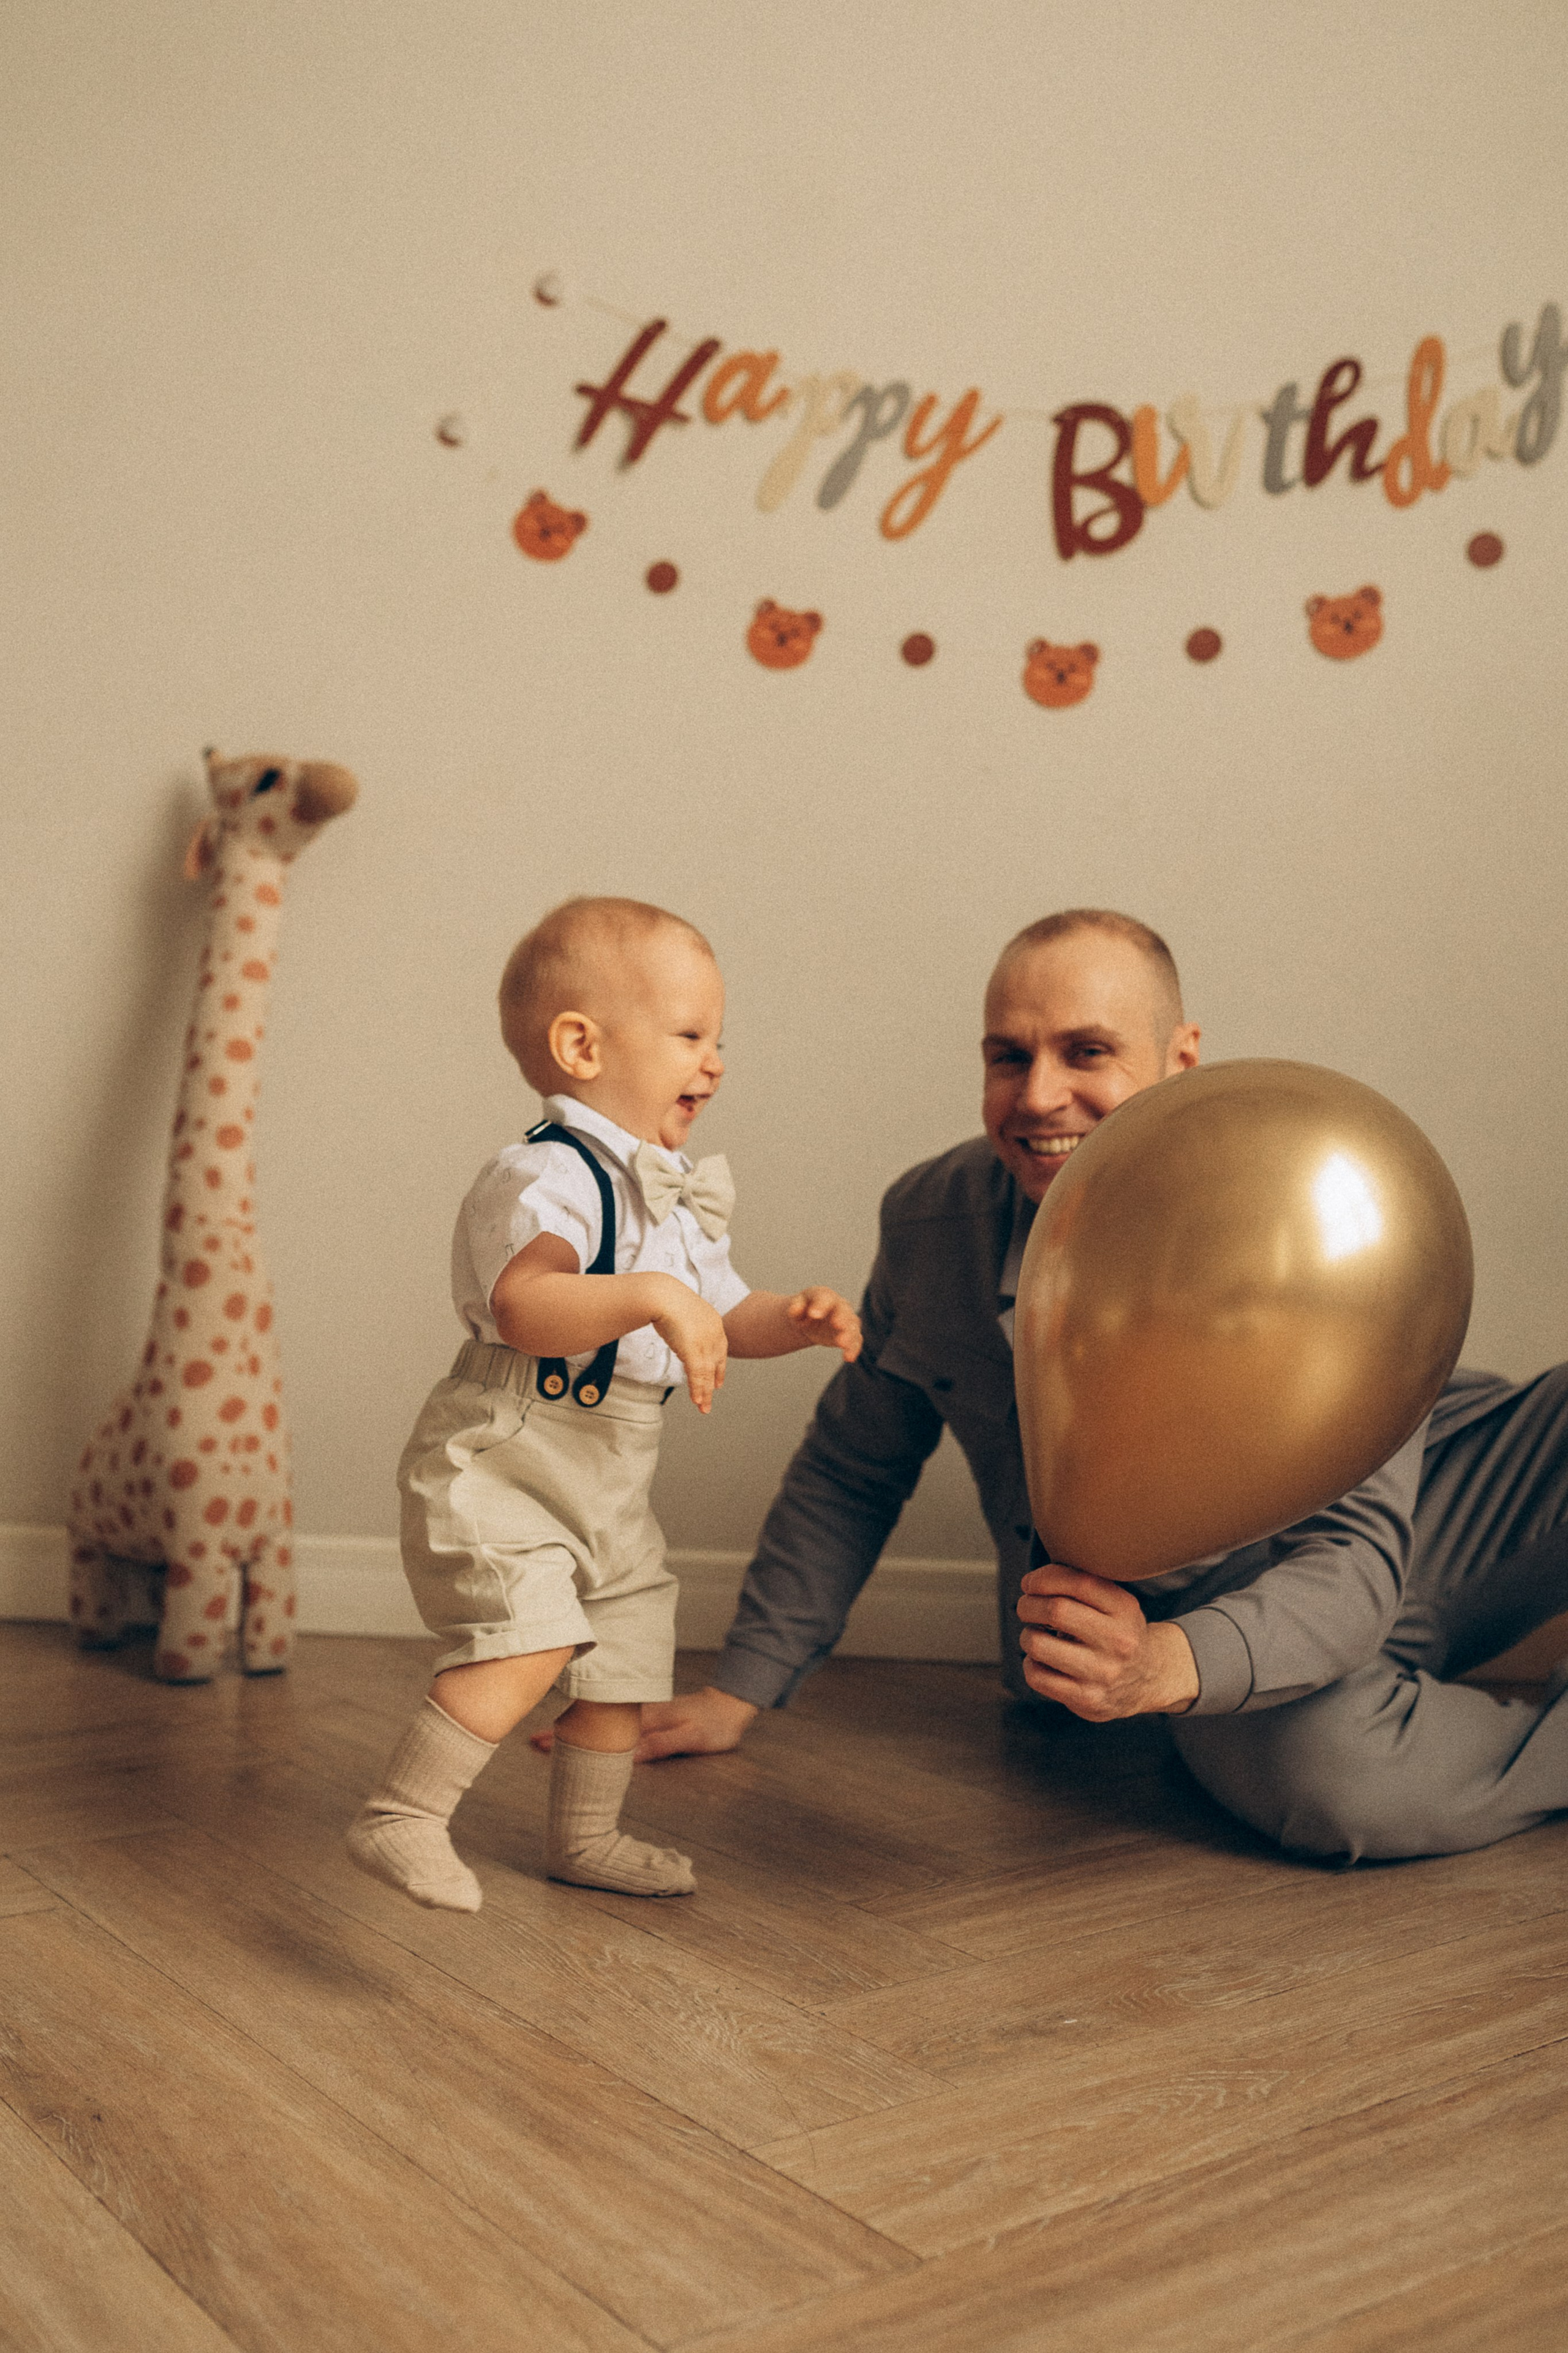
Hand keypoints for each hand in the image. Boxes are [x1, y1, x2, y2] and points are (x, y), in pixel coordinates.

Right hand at [531, 1685, 758, 1759]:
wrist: (730, 1704)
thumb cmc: (715, 1725)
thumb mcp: (693, 1738)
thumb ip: (663, 1744)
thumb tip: (629, 1755)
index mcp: (645, 1721)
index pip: (603, 1733)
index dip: (574, 1739)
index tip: (545, 1744)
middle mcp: (638, 1714)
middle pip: (594, 1722)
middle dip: (563, 1731)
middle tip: (532, 1741)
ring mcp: (640, 1713)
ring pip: (599, 1719)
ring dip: (573, 1726)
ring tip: (545, 1736)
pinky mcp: (644, 1715)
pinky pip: (611, 1718)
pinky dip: (591, 1723)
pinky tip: (580, 1730)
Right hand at [649, 1283, 728, 1412]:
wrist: (661, 1295)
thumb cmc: (664, 1297)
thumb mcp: (680, 1310)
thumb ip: (683, 1324)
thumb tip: (675, 1330)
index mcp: (713, 1321)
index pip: (720, 1349)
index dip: (719, 1366)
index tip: (718, 1380)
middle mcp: (714, 1333)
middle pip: (715, 1363)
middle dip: (712, 1382)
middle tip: (711, 1396)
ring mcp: (705, 1342)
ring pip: (707, 1373)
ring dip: (704, 1392)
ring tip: (703, 1407)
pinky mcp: (694, 1351)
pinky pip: (698, 1375)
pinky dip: (697, 1389)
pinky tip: (697, 1401)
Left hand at [786, 1288, 861, 1360]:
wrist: (812, 1318)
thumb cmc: (804, 1308)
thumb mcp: (796, 1306)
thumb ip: (796, 1307)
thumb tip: (794, 1311)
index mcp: (825, 1296)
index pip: (825, 1298)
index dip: (820, 1305)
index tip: (814, 1315)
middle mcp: (840, 1306)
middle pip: (843, 1311)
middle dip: (841, 1317)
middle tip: (837, 1324)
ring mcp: (847, 1320)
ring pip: (852, 1327)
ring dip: (849, 1335)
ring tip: (842, 1344)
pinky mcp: (850, 1335)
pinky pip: (855, 1341)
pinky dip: (853, 1349)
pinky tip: (849, 1358)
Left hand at [1016, 1562, 1198, 1720]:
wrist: (1148, 1680)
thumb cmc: (1117, 1633)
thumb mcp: (1116, 1605)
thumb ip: (1084, 1588)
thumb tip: (1034, 1582)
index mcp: (1125, 1609)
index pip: (1079, 1583)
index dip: (1044, 1578)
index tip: (1029, 1583)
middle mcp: (1117, 1641)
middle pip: (1056, 1611)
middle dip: (1028, 1605)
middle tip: (1026, 1608)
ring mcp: (1102, 1672)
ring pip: (1039, 1644)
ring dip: (1027, 1635)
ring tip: (1034, 1635)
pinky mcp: (1086, 1698)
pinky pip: (1037, 1676)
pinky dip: (1030, 1664)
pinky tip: (1041, 1660)